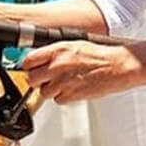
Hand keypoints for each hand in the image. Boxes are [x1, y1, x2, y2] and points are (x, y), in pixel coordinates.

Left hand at [21, 41, 141, 103]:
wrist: (117, 66)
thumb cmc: (100, 56)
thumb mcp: (74, 45)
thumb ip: (55, 53)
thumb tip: (41, 60)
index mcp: (58, 50)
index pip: (28, 60)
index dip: (29, 66)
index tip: (32, 69)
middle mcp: (57, 65)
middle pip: (32, 79)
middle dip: (38, 80)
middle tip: (47, 79)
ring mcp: (63, 82)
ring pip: (43, 92)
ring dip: (51, 90)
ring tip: (65, 83)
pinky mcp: (71, 95)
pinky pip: (57, 100)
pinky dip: (63, 97)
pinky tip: (73, 89)